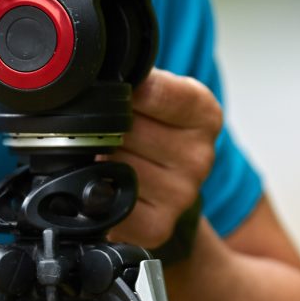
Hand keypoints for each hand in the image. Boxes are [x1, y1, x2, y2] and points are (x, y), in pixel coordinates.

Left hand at [110, 70, 221, 251]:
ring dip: (101, 158)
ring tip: (110, 156)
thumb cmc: (156, 131)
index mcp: (205, 115)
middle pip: (127, 130)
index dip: (122, 91)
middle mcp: (201, 157)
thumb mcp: (157, 92)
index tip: (111, 91)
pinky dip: (98, 191)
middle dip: (107, 127)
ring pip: (114, 163)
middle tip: (109, 130)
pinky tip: (109, 182)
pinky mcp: (157, 226)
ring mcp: (182, 195)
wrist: (167, 183)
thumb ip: (136, 79)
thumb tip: (94, 75)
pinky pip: (110, 202)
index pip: (153, 91)